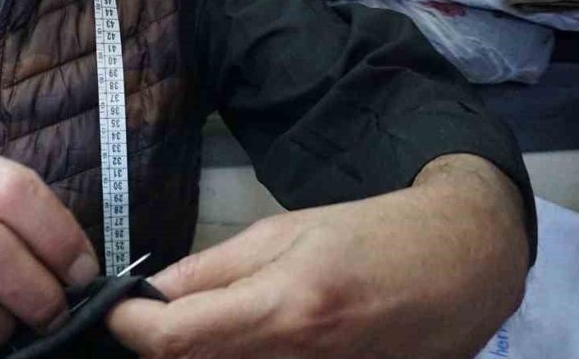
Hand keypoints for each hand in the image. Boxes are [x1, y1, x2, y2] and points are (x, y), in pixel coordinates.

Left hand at [107, 155, 529, 358]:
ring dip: (198, 353)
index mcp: (282, 307)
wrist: (462, 269)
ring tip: (214, 318)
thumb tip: (150, 292)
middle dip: (160, 343)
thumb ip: (212, 267)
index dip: (129, 325)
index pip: (171, 339)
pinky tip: (244, 338)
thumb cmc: (372, 236)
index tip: (116, 307)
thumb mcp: (283, 231)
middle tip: (157, 311)